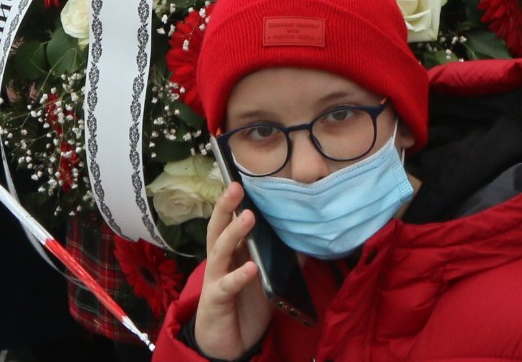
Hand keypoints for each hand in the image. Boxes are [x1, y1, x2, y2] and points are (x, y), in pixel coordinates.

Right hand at [192, 182, 272, 361]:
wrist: (228, 344)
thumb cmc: (245, 305)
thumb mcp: (268, 279)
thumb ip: (283, 259)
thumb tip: (307, 239)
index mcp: (231, 252)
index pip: (230, 220)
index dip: (235, 201)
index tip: (243, 178)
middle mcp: (220, 261)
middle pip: (218, 227)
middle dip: (226, 206)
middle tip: (237, 186)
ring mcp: (215, 279)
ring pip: (220, 250)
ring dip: (234, 233)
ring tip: (248, 217)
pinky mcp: (216, 300)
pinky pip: (227, 285)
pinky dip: (239, 276)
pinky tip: (252, 268)